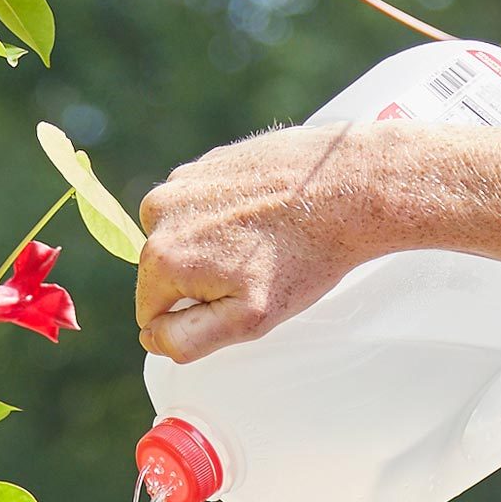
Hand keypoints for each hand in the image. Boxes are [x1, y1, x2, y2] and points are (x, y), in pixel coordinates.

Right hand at [136, 124, 385, 363]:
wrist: (349, 185)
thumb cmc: (303, 257)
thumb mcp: (247, 320)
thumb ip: (187, 340)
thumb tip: (151, 337)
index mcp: (161, 257)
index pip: (150, 313)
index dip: (192, 318)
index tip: (234, 298)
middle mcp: (158, 212)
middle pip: (162, 273)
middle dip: (200, 280)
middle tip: (253, 271)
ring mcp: (181, 180)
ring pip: (180, 239)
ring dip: (210, 247)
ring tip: (260, 241)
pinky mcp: (206, 161)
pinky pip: (200, 207)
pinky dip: (225, 216)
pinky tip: (263, 216)